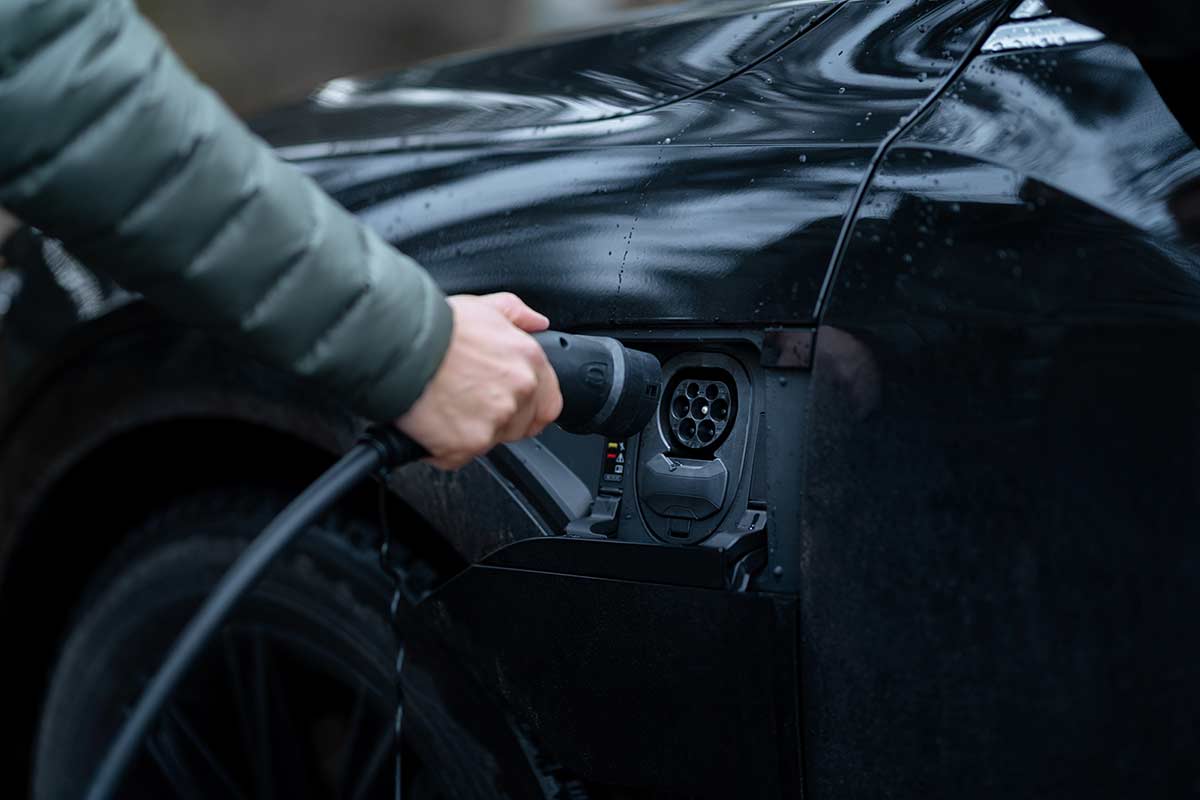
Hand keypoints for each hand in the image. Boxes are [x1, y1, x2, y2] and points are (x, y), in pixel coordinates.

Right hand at [397, 292, 562, 469]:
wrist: (398, 346)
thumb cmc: (435, 327)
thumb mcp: (483, 305)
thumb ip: (516, 314)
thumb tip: (538, 322)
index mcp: (528, 360)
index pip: (548, 402)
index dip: (529, 407)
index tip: (511, 407)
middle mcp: (519, 392)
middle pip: (519, 425)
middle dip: (496, 420)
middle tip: (464, 403)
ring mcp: (496, 420)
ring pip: (489, 441)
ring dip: (469, 432)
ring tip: (443, 407)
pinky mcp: (469, 444)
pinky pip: (458, 456)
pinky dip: (441, 447)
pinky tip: (428, 423)